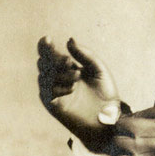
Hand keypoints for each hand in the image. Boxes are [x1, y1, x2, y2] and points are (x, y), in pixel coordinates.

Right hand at [37, 36, 122, 151]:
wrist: (110, 117)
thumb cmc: (106, 94)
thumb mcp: (99, 70)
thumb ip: (86, 54)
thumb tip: (69, 40)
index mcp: (67, 68)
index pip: (51, 54)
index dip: (46, 46)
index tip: (47, 38)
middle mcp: (57, 78)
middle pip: (44, 63)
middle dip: (53, 59)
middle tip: (68, 61)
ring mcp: (54, 91)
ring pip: (44, 76)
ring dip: (60, 74)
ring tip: (77, 76)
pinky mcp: (53, 105)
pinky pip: (47, 92)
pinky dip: (58, 87)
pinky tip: (72, 88)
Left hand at [110, 106, 154, 155]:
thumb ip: (147, 112)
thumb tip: (130, 116)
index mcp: (145, 128)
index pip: (120, 124)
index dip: (123, 122)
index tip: (127, 124)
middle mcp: (141, 145)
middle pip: (117, 142)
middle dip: (121, 137)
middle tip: (128, 138)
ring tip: (130, 154)